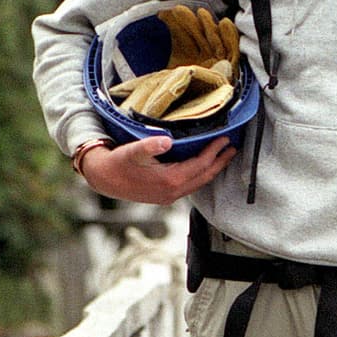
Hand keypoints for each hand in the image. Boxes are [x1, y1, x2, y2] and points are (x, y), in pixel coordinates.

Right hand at [80, 134, 235, 204]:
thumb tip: (165, 141)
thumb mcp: (132, 151)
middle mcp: (173, 192)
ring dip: (212, 170)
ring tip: (223, 157)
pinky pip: (190, 186)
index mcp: (169, 180)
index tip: (225, 140)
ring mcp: (169, 196)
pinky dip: (200, 175)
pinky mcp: (165, 196)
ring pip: (198, 183)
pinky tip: (202, 167)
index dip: (214, 152)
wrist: (104, 179)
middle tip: (233, 149)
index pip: (200, 165)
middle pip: (204, 177)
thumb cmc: (118, 163)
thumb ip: (150, 145)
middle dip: (220, 162)